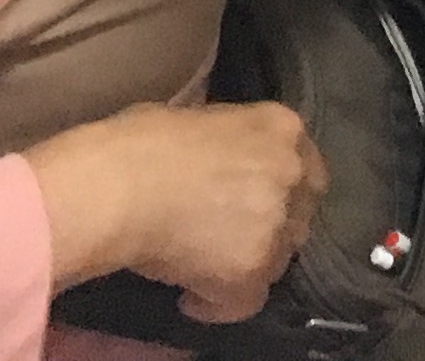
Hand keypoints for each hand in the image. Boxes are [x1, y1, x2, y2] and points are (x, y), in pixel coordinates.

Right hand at [29, 99, 327, 319]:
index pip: (306, 169)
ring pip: (277, 260)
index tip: (251, 206)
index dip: (281, 193)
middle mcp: (291, 172)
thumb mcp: (201, 119)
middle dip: (269, 229)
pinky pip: (245, 302)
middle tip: (227, 238)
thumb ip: (231, 143)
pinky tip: (190, 297)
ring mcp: (276, 222)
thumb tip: (220, 159)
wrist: (117, 187)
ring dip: (246, 265)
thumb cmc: (139, 144)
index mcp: (281, 127)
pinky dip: (218, 305)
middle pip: (298, 215)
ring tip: (204, 266)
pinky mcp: (252, 269)